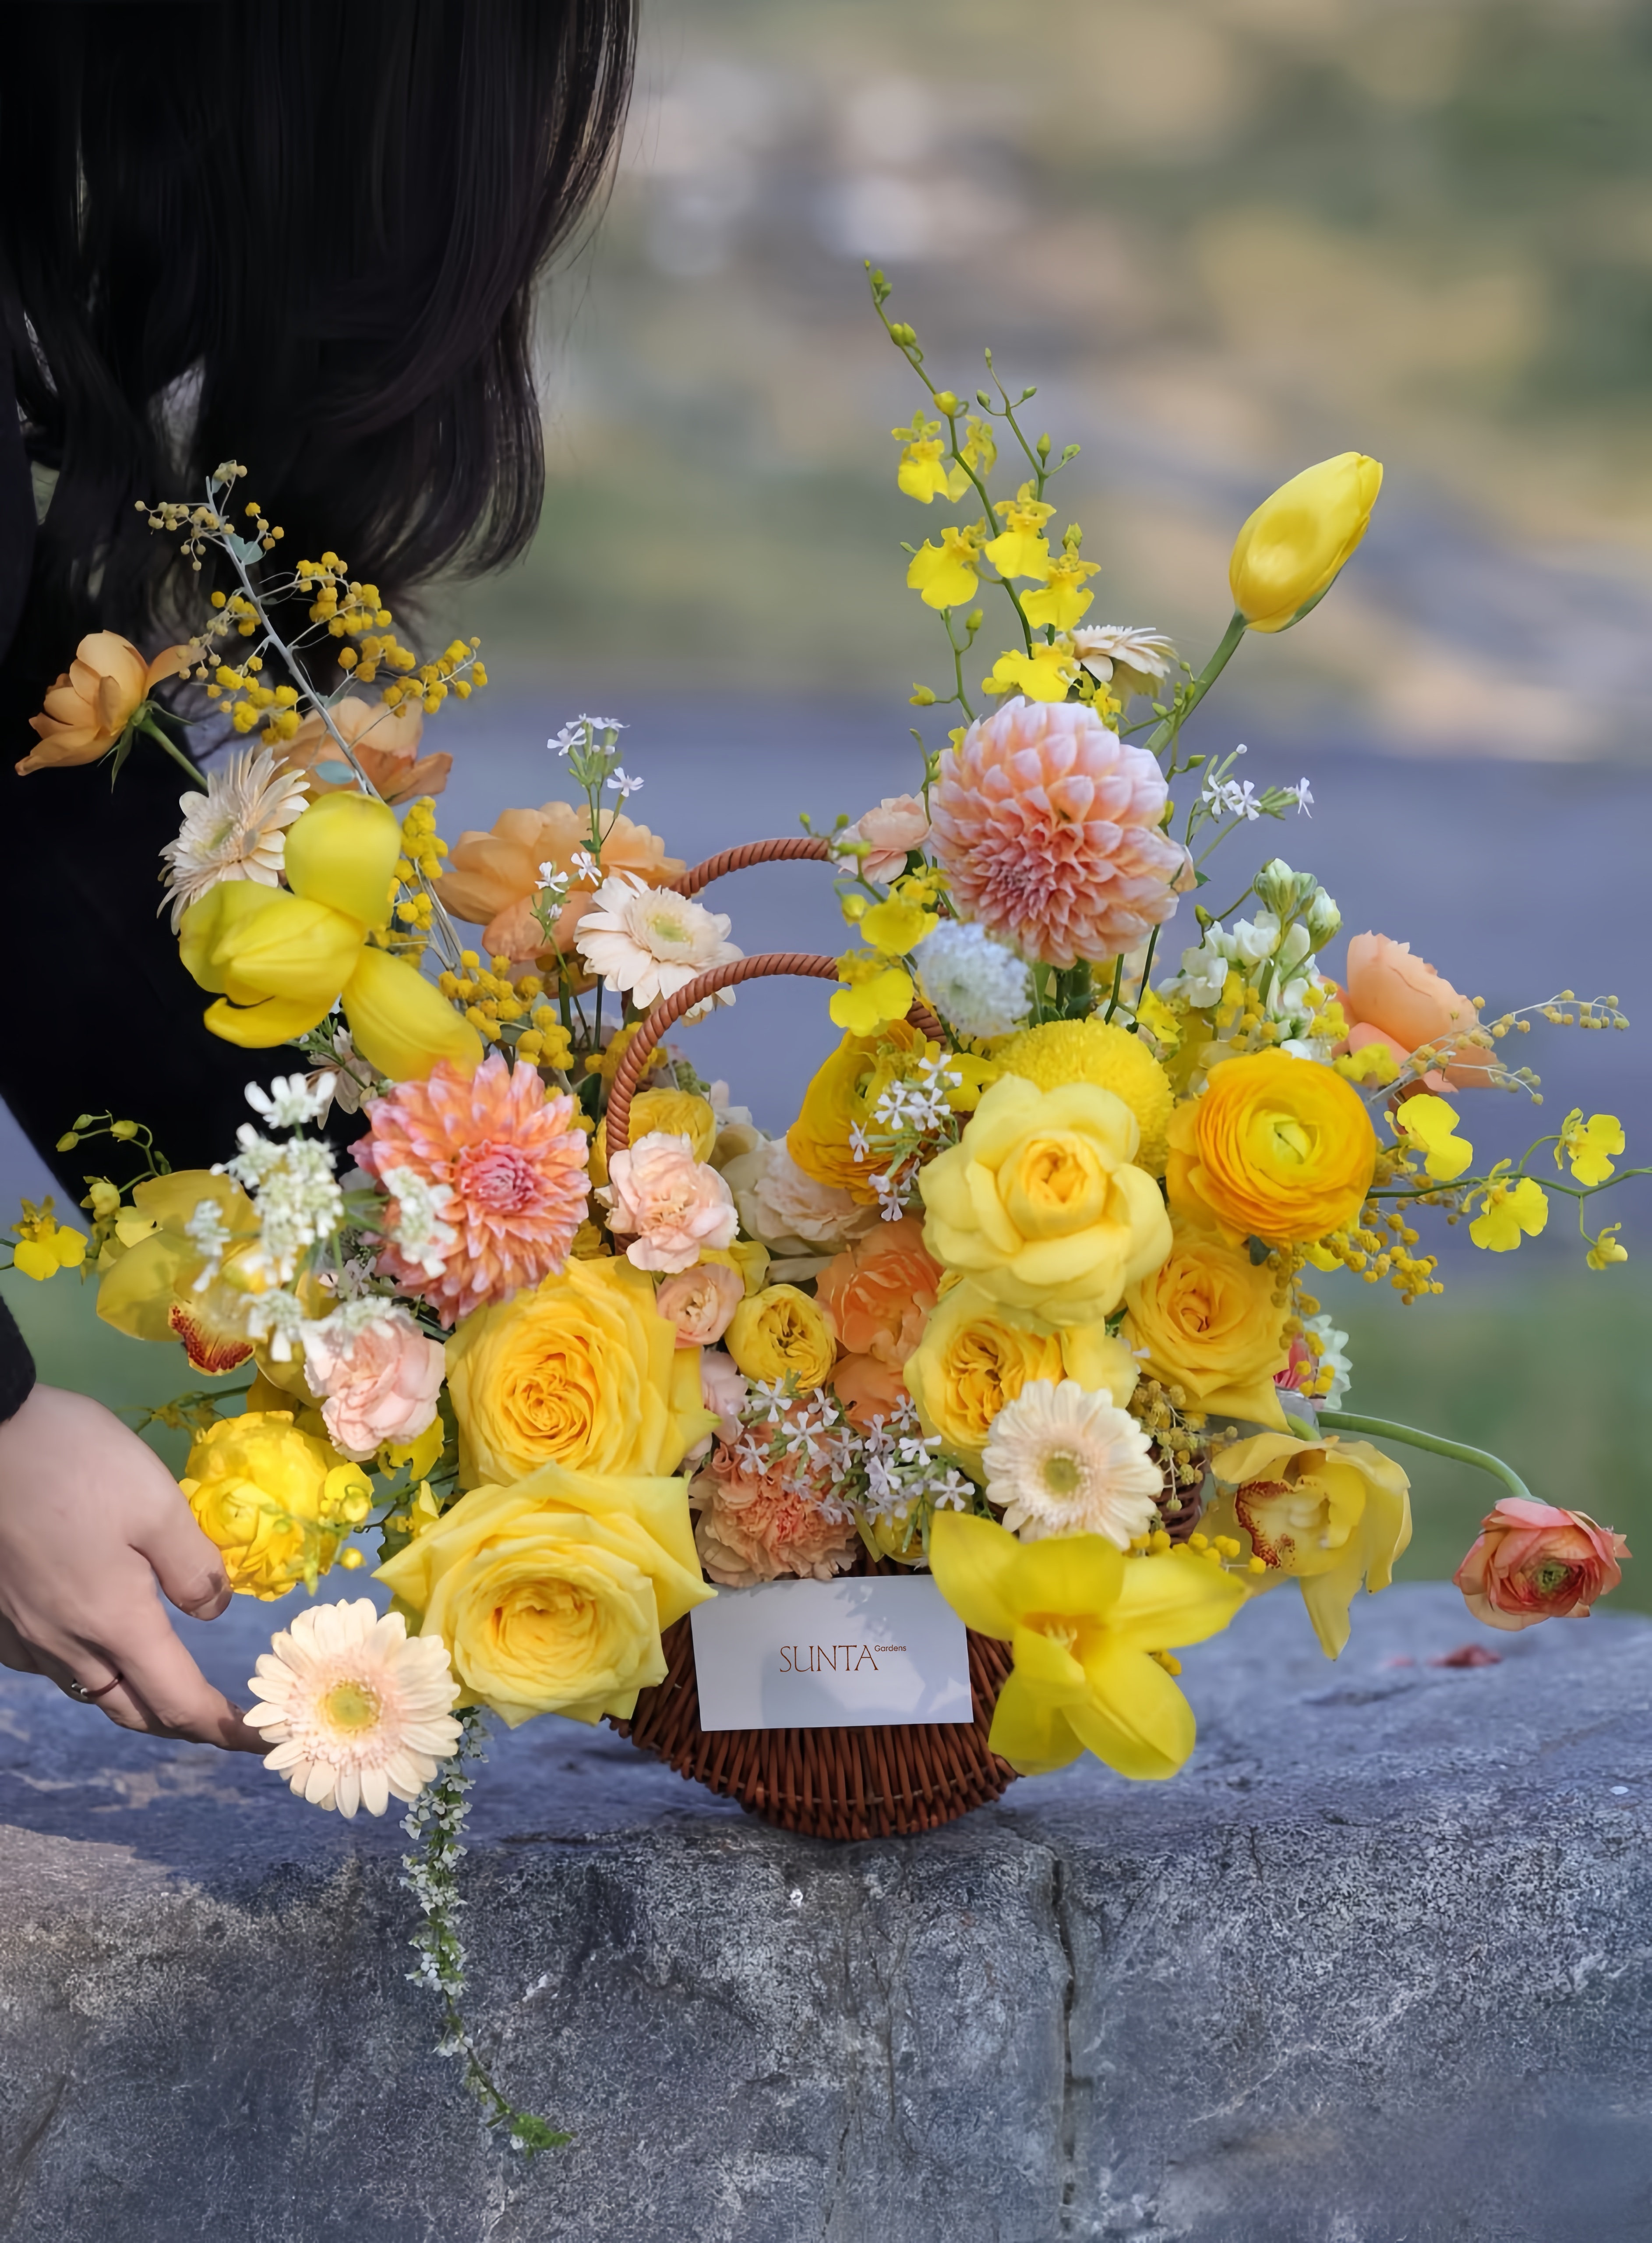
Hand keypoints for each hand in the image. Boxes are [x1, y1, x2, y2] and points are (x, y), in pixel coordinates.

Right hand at [0, 1384, 262, 1749]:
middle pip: (131, 1710)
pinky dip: (83, 1666)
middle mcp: (64, 1644)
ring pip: (87, 1689)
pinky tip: (96, 1639)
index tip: (258, 1739)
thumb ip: (193, 1566)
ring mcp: (23, 1634)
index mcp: (114, 1623)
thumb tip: (215, 1611)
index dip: (223, 1728)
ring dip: (132, 1696)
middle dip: (180, 1723)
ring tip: (165, 1680)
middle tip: (220, 1718)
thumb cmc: (75, 1462)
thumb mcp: (157, 1503)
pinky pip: (47, 1662)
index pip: (179, 1702)